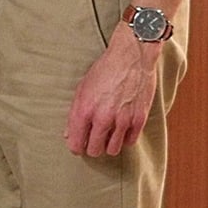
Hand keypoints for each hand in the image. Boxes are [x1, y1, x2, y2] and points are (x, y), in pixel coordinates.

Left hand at [64, 29, 159, 155]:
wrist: (132, 56)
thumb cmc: (105, 69)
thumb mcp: (82, 87)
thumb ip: (75, 113)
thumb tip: (69, 134)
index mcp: (84, 110)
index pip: (76, 144)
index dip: (76, 146)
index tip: (80, 143)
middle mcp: (102, 118)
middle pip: (94, 151)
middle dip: (92, 147)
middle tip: (94, 138)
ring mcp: (122, 120)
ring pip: (112, 150)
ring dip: (109, 144)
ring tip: (109, 133)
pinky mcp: (139, 119)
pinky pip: (129, 142)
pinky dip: (125, 138)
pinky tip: (122, 128)